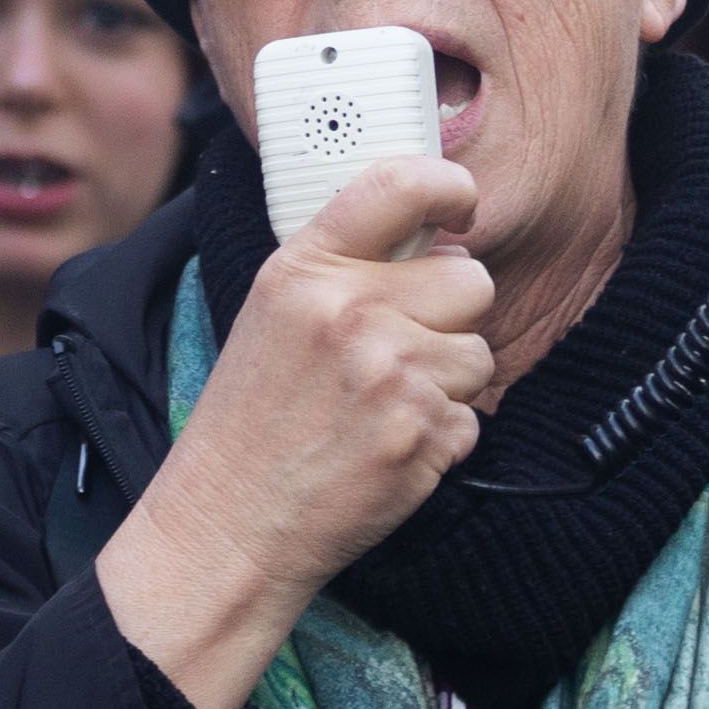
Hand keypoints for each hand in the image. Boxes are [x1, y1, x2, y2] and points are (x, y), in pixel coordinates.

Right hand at [96, 157, 492, 708]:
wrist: (228, 525)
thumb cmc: (251, 422)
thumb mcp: (272, 316)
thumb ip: (342, 271)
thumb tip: (430, 239)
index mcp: (304, 270)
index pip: (400, 184)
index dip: (449, 188)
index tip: (460, 206)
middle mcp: (349, 312)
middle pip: (470, 279)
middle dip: (450, 316)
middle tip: (401, 352)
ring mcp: (390, 374)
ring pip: (479, 353)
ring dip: (448, 384)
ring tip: (382, 409)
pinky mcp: (422, 434)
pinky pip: (473, 417)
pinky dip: (441, 439)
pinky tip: (386, 450)